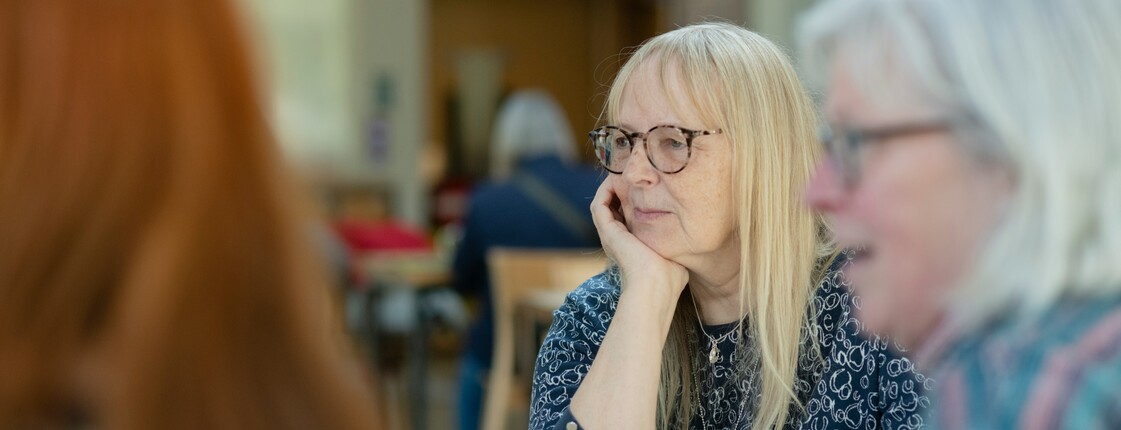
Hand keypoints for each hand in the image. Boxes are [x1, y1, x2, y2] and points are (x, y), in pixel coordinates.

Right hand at [590, 177, 687, 298]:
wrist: (655, 286)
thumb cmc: (669, 277)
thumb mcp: (674, 254)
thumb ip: (676, 242)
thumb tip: (690, 236)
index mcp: (632, 246)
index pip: (627, 218)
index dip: (634, 202)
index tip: (648, 188)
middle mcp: (618, 240)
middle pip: (614, 209)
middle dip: (623, 192)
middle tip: (634, 176)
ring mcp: (610, 235)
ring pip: (603, 204)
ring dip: (612, 188)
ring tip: (624, 173)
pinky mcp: (606, 231)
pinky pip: (599, 204)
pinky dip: (606, 190)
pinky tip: (619, 179)